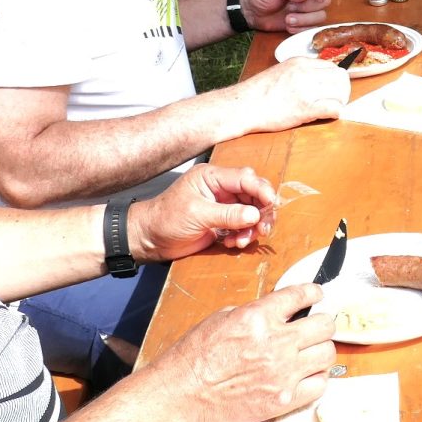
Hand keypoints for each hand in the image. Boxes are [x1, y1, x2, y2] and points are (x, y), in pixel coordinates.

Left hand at [127, 163, 279, 262]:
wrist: (150, 239)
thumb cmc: (166, 219)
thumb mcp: (197, 214)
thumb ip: (228, 214)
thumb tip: (255, 215)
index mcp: (213, 177)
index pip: (245, 177)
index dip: (262, 189)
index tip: (271, 204)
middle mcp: (221, 189)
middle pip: (254, 194)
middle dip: (261, 211)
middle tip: (263, 228)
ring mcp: (223, 206)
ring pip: (251, 212)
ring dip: (252, 227)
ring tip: (242, 241)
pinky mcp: (223, 222)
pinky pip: (243, 226)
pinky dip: (243, 235)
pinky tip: (233, 243)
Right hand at [147, 282, 338, 421]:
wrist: (180, 397)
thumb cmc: (192, 359)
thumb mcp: (220, 320)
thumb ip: (254, 314)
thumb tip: (277, 314)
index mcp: (257, 317)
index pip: (301, 296)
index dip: (313, 293)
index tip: (316, 295)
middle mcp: (275, 342)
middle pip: (325, 325)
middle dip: (322, 324)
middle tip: (316, 328)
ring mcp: (283, 373)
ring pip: (327, 354)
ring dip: (321, 351)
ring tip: (311, 354)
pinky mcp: (284, 400)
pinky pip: (320, 385)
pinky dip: (316, 379)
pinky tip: (306, 376)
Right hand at [221, 56, 347, 134]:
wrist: (243, 106)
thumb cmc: (259, 92)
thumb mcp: (281, 71)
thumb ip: (300, 72)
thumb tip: (319, 79)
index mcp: (299, 62)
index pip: (331, 66)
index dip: (336, 78)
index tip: (334, 87)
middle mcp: (305, 73)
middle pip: (339, 78)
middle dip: (343, 89)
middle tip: (339, 99)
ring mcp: (306, 90)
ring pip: (340, 92)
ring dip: (341, 101)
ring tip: (334, 107)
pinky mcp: (305, 109)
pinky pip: (333, 109)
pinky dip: (336, 113)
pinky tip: (330, 114)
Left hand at [241, 0, 330, 32]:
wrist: (250, 12)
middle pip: (325, 1)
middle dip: (309, 7)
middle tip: (291, 7)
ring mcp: (306, 9)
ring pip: (320, 16)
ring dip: (304, 20)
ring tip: (287, 19)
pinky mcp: (303, 23)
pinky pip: (312, 28)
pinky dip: (300, 29)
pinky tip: (288, 25)